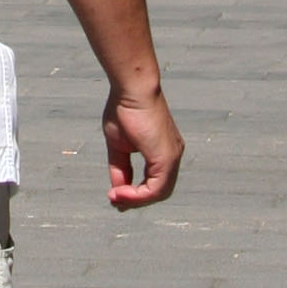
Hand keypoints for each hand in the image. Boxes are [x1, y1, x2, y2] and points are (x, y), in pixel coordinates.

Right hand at [103, 79, 183, 210]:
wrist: (132, 88)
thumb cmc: (124, 108)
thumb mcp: (118, 145)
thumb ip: (120, 169)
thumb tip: (117, 192)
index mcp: (163, 151)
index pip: (153, 182)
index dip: (134, 193)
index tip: (114, 195)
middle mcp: (172, 155)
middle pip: (157, 191)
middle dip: (135, 199)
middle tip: (114, 199)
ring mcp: (172, 157)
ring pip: (159, 193)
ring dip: (135, 200)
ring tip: (115, 197)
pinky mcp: (167, 158)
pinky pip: (156, 188)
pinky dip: (138, 195)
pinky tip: (120, 192)